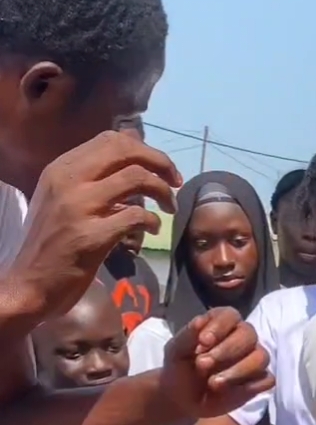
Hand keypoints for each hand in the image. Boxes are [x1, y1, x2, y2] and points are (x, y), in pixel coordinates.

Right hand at [5, 132, 180, 323]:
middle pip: (126, 151)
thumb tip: (133, 160)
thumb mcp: (64, 200)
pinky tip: (152, 230)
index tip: (161, 168)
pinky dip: (152, 221)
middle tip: (175, 181)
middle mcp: (68, 180)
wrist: (30, 284)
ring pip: (136, 178)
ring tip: (169, 208)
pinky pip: (135, 216)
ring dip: (162, 191)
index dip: (144, 150)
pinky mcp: (91, 236)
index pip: (111, 140)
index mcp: (61, 168)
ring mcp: (79, 207)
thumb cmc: (51, 244)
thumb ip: (92, 180)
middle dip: (160, 162)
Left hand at [160, 308, 273, 420]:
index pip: (231, 315)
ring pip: (261, 357)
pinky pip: (267, 380)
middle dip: (226, 351)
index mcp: (222, 324)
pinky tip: (229, 392)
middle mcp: (242, 338)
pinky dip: (250, 386)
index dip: (220, 327)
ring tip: (214, 383)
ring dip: (238, 371)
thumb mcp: (176, 351)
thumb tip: (200, 320)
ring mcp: (253, 359)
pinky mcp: (259, 381)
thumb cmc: (179, 369)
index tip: (203, 342)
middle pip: (249, 335)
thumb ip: (187, 335)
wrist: (181, 399)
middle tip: (202, 365)